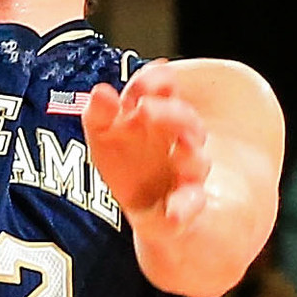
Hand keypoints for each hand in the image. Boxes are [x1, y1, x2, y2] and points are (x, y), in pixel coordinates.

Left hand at [82, 65, 210, 230]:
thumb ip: (99, 113)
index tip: (141, 85)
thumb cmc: (125, 160)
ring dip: (191, 154)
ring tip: (182, 149)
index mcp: (158, 115)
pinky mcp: (187, 202)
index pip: (165, 89)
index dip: (156, 82)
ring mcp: (186, 170)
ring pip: (198, 160)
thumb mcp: (102, 135)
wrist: (139, 206)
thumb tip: (102, 91)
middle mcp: (178, 138)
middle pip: (186, 120)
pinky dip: (185, 208)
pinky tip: (174, 213)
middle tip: (147, 109)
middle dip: (170, 113)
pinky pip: (192, 204)